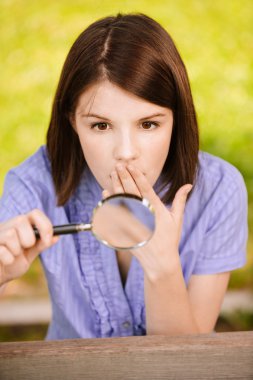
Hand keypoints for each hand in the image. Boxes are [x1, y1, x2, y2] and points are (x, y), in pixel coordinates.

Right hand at [0, 209, 58, 285]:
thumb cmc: (13, 263)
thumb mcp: (30, 254)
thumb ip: (41, 245)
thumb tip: (57, 236)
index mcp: (21, 225)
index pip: (35, 213)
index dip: (44, 225)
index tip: (48, 239)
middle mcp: (8, 225)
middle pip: (21, 220)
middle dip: (28, 239)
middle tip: (25, 248)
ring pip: (10, 234)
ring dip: (16, 251)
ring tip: (13, 256)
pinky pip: (2, 251)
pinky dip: (8, 260)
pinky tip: (5, 261)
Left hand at [103, 163, 191, 281]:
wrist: (159, 261)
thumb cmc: (169, 239)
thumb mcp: (177, 219)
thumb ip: (180, 200)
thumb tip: (188, 185)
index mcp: (156, 209)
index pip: (144, 188)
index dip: (137, 175)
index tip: (130, 165)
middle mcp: (143, 214)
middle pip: (131, 191)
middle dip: (124, 176)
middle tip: (119, 165)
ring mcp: (133, 222)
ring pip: (121, 200)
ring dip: (116, 185)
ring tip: (112, 173)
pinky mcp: (125, 230)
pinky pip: (114, 213)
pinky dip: (109, 202)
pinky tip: (106, 192)